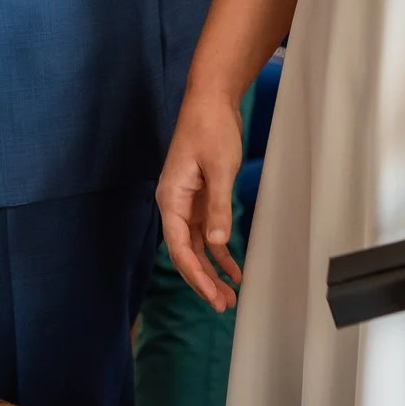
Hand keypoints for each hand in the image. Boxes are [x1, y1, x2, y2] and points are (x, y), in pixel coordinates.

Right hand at [156, 86, 247, 311]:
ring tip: (229, 295)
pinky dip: (220, 250)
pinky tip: (234, 268)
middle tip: (222, 305)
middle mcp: (174, 204)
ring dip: (212, 270)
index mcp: (170, 198)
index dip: (194, 275)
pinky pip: (208, 231)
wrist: (211, 100)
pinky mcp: (201, 197)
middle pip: (185, 251)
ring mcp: (187, 202)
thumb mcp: (219, 169)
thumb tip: (216, 243)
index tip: (211, 296)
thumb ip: (218, 207)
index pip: (178, 247)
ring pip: (197, 245)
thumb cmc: (211, 128)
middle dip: (202, 280)